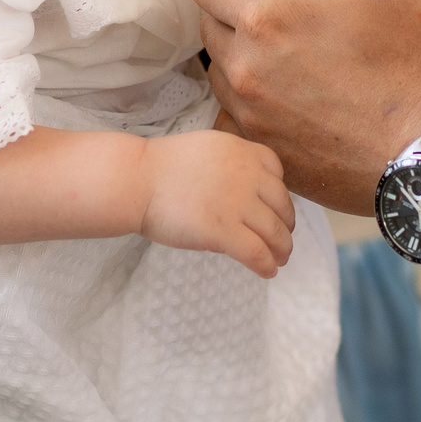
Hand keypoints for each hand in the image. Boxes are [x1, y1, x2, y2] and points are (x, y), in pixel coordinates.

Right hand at [138, 130, 294, 276]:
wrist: (135, 180)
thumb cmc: (160, 168)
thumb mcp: (205, 150)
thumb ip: (230, 165)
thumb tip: (248, 191)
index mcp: (240, 150)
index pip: (277, 172)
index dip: (279, 194)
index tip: (273, 208)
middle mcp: (246, 174)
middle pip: (282, 204)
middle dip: (285, 225)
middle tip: (281, 240)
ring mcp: (237, 203)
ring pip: (276, 232)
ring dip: (282, 250)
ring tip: (280, 260)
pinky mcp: (224, 231)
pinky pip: (258, 253)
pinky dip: (267, 265)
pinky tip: (268, 272)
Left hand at [190, 0, 420, 214]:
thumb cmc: (418, 63)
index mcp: (267, 16)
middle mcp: (245, 69)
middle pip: (211, 22)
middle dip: (242, 8)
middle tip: (297, 14)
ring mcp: (250, 117)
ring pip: (223, 70)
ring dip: (249, 55)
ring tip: (306, 60)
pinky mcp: (265, 152)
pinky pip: (237, 116)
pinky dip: (257, 102)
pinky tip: (302, 101)